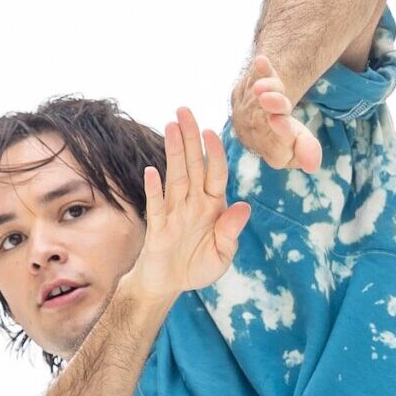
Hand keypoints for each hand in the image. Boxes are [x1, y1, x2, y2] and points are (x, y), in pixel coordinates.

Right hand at [128, 106, 251, 302]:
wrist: (170, 285)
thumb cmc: (197, 267)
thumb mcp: (222, 256)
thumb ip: (231, 233)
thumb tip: (243, 207)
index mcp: (212, 206)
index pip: (215, 173)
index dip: (214, 153)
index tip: (211, 132)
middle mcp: (193, 202)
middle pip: (193, 165)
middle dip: (190, 137)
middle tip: (184, 110)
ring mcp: (174, 212)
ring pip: (175, 177)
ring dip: (174, 152)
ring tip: (171, 126)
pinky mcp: (158, 227)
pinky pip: (157, 205)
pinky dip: (154, 189)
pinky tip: (151, 171)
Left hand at [230, 53, 321, 172]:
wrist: (260, 123)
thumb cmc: (286, 137)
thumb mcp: (300, 145)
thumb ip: (306, 151)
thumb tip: (312, 166)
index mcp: (274, 150)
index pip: (278, 141)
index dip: (281, 131)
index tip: (278, 120)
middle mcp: (258, 132)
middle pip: (267, 117)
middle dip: (272, 105)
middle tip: (267, 97)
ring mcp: (250, 111)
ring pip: (260, 98)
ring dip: (266, 87)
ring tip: (262, 83)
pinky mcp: (249, 92)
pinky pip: (254, 79)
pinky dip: (260, 71)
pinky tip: (260, 62)